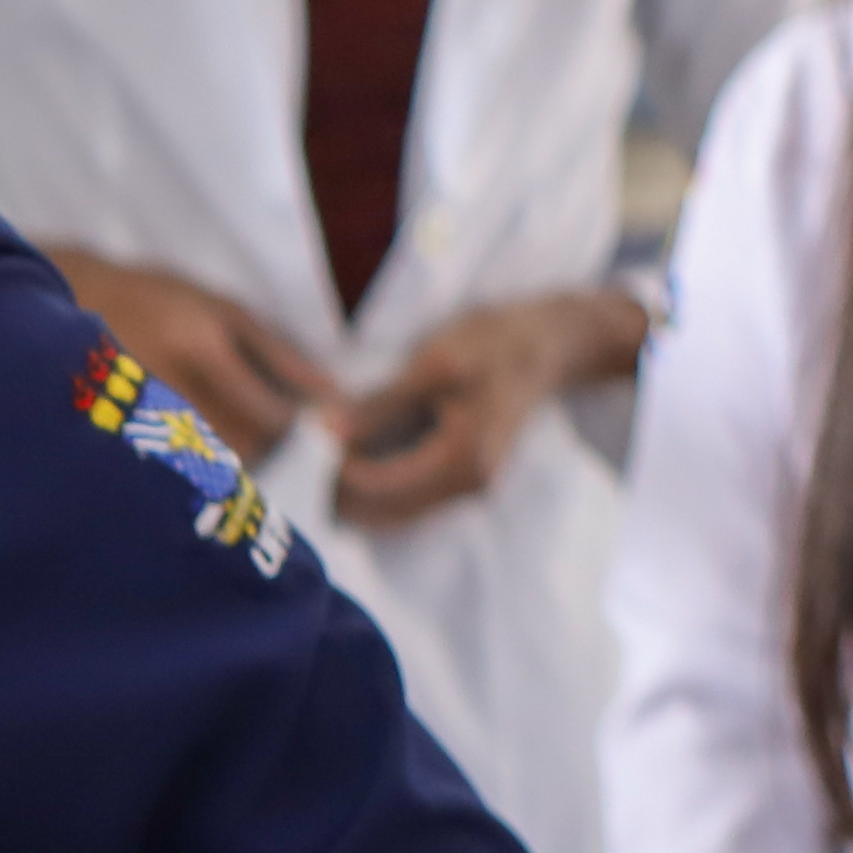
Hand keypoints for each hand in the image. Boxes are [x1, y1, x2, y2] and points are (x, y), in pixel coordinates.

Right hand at [45, 249, 339, 464]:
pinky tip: (196, 445)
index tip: (305, 423)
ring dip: (234, 461)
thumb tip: (332, 397)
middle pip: (245, 451)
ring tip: (228, 433)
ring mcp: (138, 424)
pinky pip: (177, 475)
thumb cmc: (156, 299)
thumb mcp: (223, 309)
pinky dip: (198, 468)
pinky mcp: (119, 444)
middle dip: (268, 448)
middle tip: (267, 430)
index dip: (296, 430)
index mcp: (202, 351)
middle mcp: (171, 392)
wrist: (70, 303)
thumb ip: (280, 355)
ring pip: (210, 471)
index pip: (271, 418)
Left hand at [328, 291, 649, 528]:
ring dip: (349, 488)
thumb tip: (324, 431)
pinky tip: (346, 451)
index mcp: (462, 463)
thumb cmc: (495, 341)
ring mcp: (465, 488)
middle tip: (299, 449)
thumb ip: (380, 403)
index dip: (329, 469)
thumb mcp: (434, 363)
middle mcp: (466, 488)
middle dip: (334, 486)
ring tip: (317, 449)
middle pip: (378, 511)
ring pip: (388, 510)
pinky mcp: (459, 478)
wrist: (552, 341)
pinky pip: (403, 496)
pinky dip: (370, 482)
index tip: (301, 436)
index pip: (374, 489)